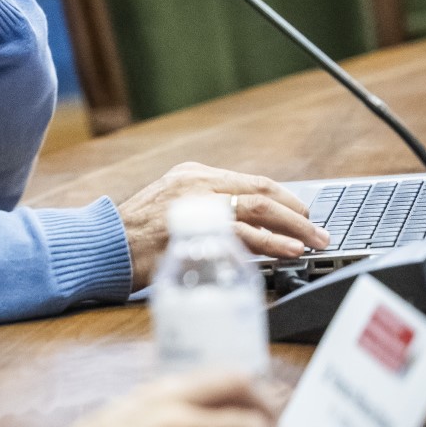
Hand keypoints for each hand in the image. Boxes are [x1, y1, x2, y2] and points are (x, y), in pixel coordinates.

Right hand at [118, 162, 330, 289]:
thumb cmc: (137, 234)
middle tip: (320, 233)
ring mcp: (197, 206)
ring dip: (293, 229)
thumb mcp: (172, 205)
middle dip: (298, 214)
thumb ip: (206, 208)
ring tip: (313, 244)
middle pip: (262, 193)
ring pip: (258, 210)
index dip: (286, 199)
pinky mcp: (194, 230)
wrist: (105, 246)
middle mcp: (199, 184)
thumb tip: (248, 225)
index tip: (305, 215)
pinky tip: (287, 252)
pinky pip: (243, 235)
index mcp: (195, 174)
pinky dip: (271, 243)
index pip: (253, 182)